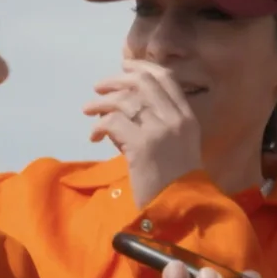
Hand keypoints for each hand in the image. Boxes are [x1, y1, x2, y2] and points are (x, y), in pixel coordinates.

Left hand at [82, 60, 202, 208]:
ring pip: (125, 100)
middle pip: (143, 82)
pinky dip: (99, 126)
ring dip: (101, 103)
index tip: (124, 67)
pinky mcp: (143, 146)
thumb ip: (154, 126)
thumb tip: (120, 111)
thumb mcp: (173, 149)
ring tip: (88, 112)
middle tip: (98, 87)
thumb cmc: (174, 184)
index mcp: (188, 118)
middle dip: (117, 80)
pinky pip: (114, 122)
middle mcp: (177, 119)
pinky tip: (94, 136)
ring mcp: (161, 131)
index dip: (142, 67)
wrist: (181, 210)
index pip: (166, 79)